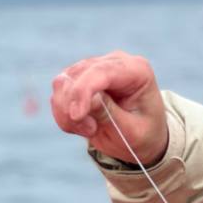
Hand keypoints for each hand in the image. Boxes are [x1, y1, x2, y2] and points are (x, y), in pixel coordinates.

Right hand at [50, 51, 168, 165]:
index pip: (102, 71)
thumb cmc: (143, 135)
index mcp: (137, 70)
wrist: (142, 140)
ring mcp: (95, 67)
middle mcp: (114, 62)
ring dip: (67, 111)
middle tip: (91, 131)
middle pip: (78, 74)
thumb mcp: (132, 132)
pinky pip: (59, 92)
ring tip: (90, 129)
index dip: (83, 91)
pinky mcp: (79, 77)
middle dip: (74, 106)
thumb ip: (109, 114)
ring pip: (63, 82)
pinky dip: (63, 113)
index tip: (75, 116)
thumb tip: (87, 99)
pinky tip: (82, 125)